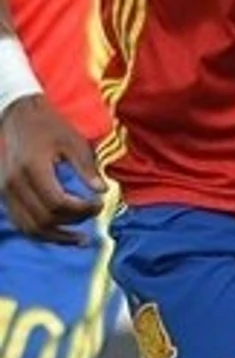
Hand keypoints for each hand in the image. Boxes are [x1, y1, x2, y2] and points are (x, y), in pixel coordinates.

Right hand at [1, 95, 104, 244]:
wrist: (19, 117)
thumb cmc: (50, 126)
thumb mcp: (73, 141)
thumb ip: (86, 168)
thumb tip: (102, 191)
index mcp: (32, 168)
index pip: (56, 202)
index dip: (81, 209)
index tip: (100, 204)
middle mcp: (13, 184)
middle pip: (43, 218)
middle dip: (72, 222)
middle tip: (95, 214)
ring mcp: (5, 192)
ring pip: (29, 227)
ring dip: (55, 237)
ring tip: (80, 240)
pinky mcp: (5, 196)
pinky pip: (21, 222)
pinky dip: (40, 232)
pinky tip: (60, 234)